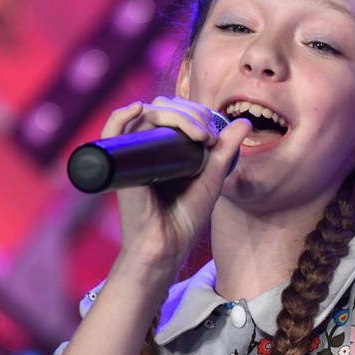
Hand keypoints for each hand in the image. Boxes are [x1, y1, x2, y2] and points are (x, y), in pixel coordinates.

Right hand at [102, 97, 249, 278]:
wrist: (167, 246)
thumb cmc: (185, 218)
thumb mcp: (211, 178)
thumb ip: (226, 150)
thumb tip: (243, 121)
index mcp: (165, 147)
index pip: (175, 112)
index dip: (196, 113)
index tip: (215, 135)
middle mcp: (146, 147)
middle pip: (161, 108)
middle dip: (190, 113)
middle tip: (208, 136)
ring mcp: (132, 154)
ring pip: (145, 115)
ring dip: (175, 115)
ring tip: (198, 135)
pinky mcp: (118, 165)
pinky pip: (111, 133)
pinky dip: (120, 115)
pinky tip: (138, 108)